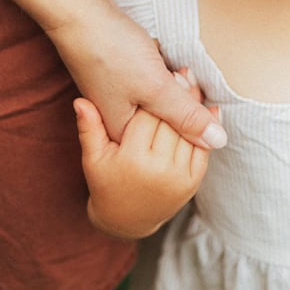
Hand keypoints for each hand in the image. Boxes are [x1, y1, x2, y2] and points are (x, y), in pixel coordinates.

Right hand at [47, 0, 226, 148]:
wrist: (78, 15)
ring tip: (156, 61)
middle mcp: (120, 123)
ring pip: (163, 101)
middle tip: (167, 71)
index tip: (177, 83)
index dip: (187, 109)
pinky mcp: (123, 82)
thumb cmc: (113, 52)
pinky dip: (159, 72)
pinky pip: (152, 85)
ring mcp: (121, 102)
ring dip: (170, 82)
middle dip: (179, 95)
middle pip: (169, 121)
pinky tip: (150, 55)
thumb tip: (220, 141)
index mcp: (124, 135)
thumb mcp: (156, 88)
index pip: (175, 138)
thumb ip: (186, 116)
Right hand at [73, 77, 214, 238]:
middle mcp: (157, 168)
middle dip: (179, 93)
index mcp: (132, 158)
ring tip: (194, 82)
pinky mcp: (192, 183)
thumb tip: (80, 101)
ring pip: (190, 131)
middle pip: (172, 120)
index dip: (156, 91)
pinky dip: (208, 126)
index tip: (164, 70)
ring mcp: (178, 177)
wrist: (127, 220)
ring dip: (195, 105)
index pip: (148, 115)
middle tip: (184, 70)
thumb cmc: (106, 183)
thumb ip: (90, 127)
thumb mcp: (94, 157)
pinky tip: (209, 107)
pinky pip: (203, 147)